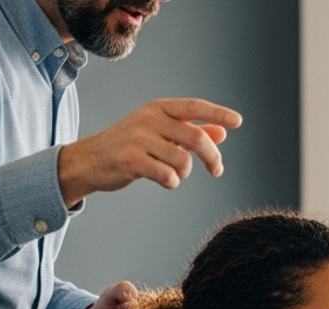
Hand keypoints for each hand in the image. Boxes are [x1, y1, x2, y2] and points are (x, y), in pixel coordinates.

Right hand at [57, 98, 242, 205]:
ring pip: (183, 161)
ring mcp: (138, 139)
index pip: (194, 107)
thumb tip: (221, 133)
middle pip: (196, 138)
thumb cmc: (131, 145)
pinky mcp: (131, 160)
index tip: (238, 122)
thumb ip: (190, 132)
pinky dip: (172, 182)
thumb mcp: (160, 133)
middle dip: (212, 158)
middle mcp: (149, 119)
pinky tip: (164, 180)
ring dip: (185, 173)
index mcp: (158, 108)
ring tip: (172, 172)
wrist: (90, 161)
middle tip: (217, 170)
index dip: (217, 113)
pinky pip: (167, 176)